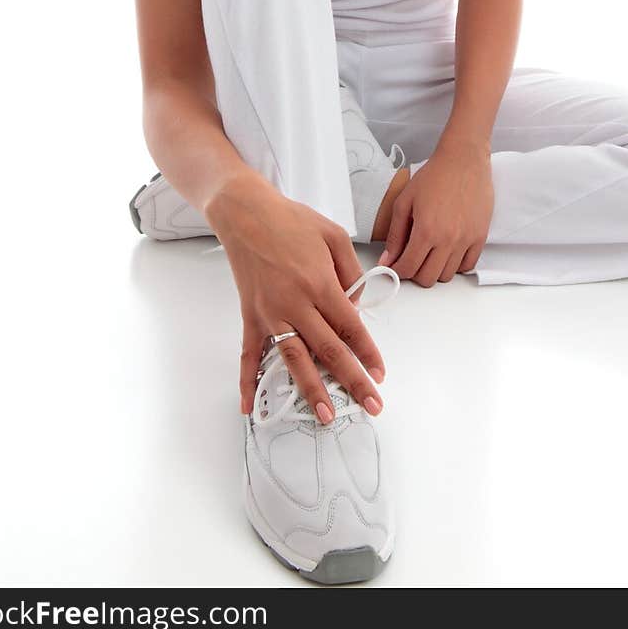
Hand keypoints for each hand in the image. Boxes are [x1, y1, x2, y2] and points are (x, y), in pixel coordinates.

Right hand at [205, 179, 387, 423]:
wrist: (246, 213)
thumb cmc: (293, 221)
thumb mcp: (334, 236)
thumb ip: (350, 273)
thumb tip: (355, 307)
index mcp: (320, 283)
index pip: (351, 327)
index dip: (368, 353)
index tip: (381, 374)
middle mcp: (295, 303)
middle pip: (328, 350)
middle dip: (352, 381)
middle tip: (371, 406)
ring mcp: (270, 313)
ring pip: (294, 359)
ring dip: (311, 389)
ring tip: (325, 415)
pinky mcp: (250, 316)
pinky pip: (249, 354)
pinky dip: (248, 382)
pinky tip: (251, 407)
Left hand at [380, 137, 493, 285]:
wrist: (463, 159)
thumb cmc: (434, 175)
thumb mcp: (404, 202)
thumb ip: (395, 235)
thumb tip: (388, 259)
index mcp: (426, 230)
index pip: (409, 268)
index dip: (398, 271)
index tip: (395, 267)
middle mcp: (448, 239)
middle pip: (428, 278)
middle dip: (414, 274)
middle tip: (410, 260)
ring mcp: (466, 240)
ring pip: (448, 275)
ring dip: (435, 270)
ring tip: (429, 255)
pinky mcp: (481, 236)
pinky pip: (468, 266)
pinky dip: (455, 265)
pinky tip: (447, 252)